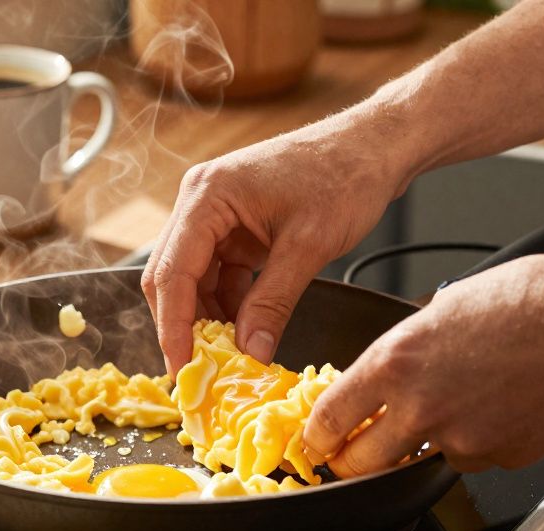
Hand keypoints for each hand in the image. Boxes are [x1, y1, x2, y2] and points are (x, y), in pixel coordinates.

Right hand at [141, 114, 412, 375]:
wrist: (373, 145)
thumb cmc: (345, 176)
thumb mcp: (308, 246)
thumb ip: (273, 302)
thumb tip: (249, 353)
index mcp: (208, 196)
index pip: (172, 272)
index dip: (173, 326)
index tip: (182, 369)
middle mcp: (200, 201)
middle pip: (170, 276)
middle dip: (182, 326)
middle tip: (197, 372)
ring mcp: (215, 214)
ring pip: (191, 279)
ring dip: (206, 318)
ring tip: (225, 357)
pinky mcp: (234, 226)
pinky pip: (217, 273)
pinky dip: (227, 304)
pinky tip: (244, 330)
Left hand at [302, 250, 543, 476]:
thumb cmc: (532, 300)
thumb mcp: (444, 308)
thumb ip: (405, 348)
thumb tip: (387, 371)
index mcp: (395, 363)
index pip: (329, 418)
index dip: (317, 437)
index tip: (316, 441)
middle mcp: (420, 407)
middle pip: (359, 463)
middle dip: (353, 461)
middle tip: (356, 452)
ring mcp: (460, 439)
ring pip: (420, 459)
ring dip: (422, 446)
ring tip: (457, 404)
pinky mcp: (499, 457)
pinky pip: (471, 458)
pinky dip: (476, 442)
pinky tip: (499, 407)